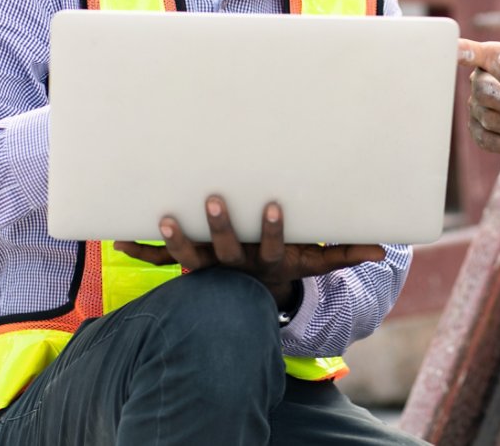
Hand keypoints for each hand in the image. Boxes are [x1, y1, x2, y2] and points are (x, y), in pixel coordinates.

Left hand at [113, 196, 384, 308]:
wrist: (244, 301)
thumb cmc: (280, 267)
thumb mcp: (312, 263)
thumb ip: (343, 254)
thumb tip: (381, 250)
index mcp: (264, 263)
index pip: (270, 247)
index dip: (270, 230)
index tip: (271, 205)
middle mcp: (232, 268)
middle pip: (225, 252)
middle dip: (220, 228)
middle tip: (213, 199)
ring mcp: (206, 269)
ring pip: (188, 259)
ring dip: (175, 241)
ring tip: (163, 217)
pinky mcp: (184, 265)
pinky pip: (159, 261)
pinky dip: (140, 252)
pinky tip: (118, 240)